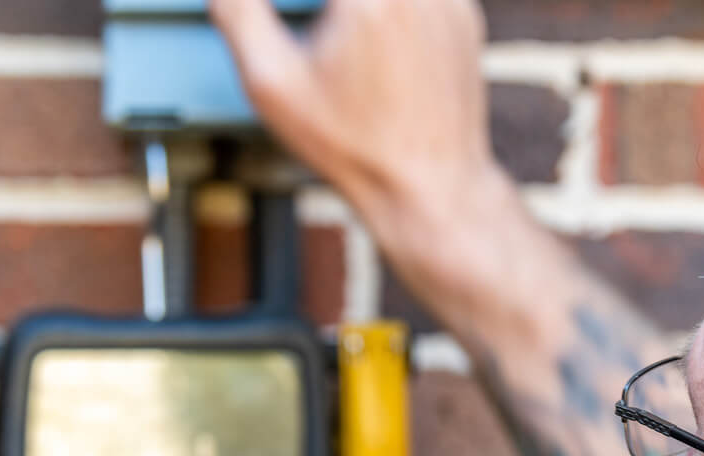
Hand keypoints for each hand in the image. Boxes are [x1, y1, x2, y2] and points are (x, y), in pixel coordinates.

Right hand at [211, 0, 503, 238]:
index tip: (276, 14)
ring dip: (353, 12)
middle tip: (312, 30)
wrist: (429, 189)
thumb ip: (238, 13)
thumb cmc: (354, 148)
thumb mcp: (273, 84)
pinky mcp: (465, 17)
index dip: (294, 2)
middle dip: (322, 9)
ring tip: (346, 55)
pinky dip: (389, 10)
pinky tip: (377, 51)